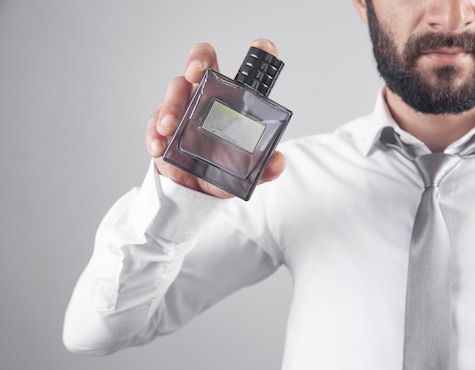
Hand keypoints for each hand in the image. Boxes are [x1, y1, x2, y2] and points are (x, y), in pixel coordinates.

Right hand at [145, 40, 286, 197]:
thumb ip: (263, 168)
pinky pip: (155, 120)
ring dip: (171, 104)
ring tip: (170, 126)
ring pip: (176, 87)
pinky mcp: (162, 124)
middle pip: (203, 62)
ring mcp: (184, 106)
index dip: (258, 53)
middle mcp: (208, 95)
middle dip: (198, 60)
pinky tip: (159, 146)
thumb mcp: (244, 171)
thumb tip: (277, 163)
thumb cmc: (219, 168)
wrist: (193, 191)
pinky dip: (154, 133)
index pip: (247, 70)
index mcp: (233, 100)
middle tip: (195, 73)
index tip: (263, 46)